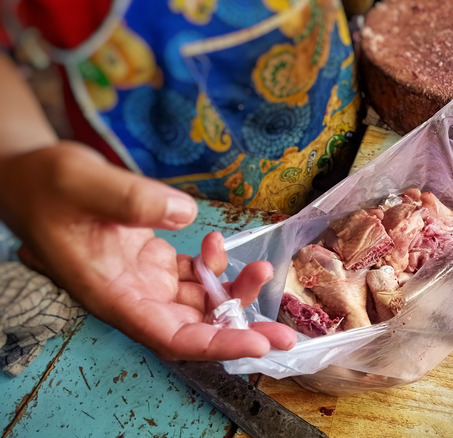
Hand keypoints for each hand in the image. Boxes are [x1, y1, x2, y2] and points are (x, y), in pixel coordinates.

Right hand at [0, 142, 296, 359]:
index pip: (171, 335)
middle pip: (195, 328)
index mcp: (113, 293)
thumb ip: (131, 199)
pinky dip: (214, 266)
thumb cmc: (47, 183)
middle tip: (288, 334)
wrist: (31, 177)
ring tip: (263, 269)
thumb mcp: (83, 180)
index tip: (258, 343)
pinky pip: (194, 277)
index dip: (216, 343)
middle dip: (242, 331)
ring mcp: (144, 281)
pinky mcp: (153, 264)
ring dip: (235, 292)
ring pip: (201, 303)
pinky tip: (218, 242)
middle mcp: (132, 295)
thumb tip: (184, 213)